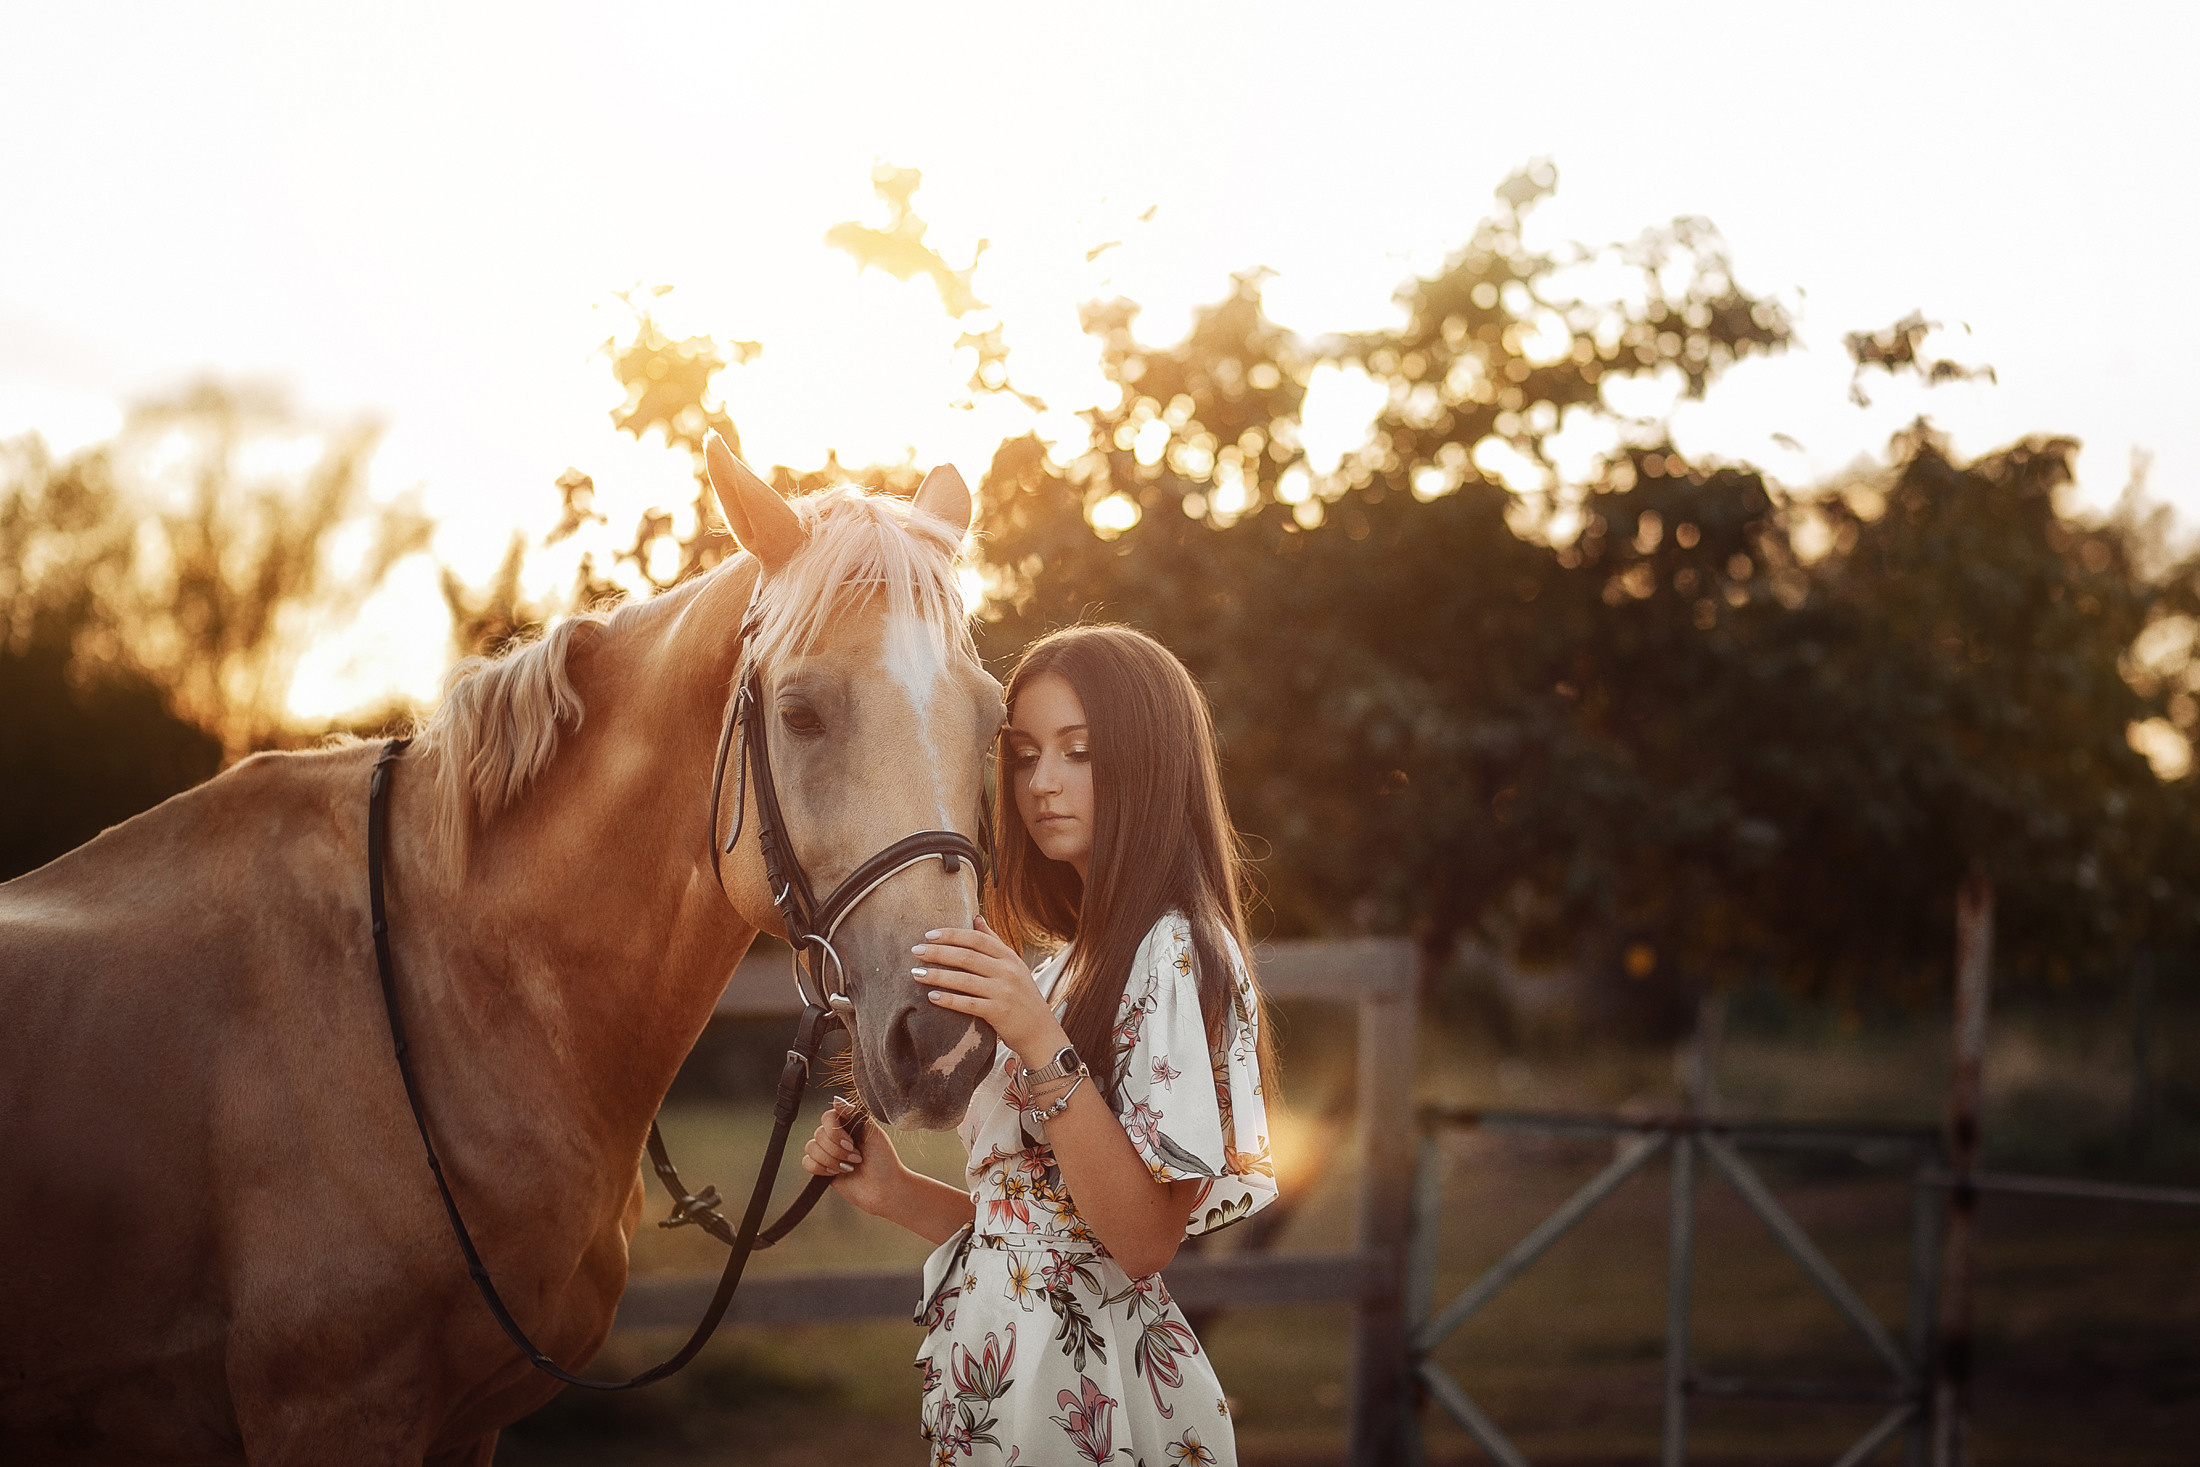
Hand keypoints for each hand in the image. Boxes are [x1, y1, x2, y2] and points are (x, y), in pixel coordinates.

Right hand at [799, 1098, 906, 1216]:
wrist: (884, 1190)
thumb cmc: (884, 1161)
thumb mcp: (873, 1133)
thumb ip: (854, 1115)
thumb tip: (836, 1099)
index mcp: (848, 1124)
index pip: (827, 1117)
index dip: (836, 1132)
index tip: (852, 1143)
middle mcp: (836, 1136)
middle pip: (818, 1133)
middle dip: (837, 1150)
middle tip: (857, 1159)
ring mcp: (828, 1152)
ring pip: (811, 1147)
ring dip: (831, 1160)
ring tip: (849, 1168)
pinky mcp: (822, 1169)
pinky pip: (806, 1162)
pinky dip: (820, 1168)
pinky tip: (836, 1173)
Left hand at [913, 916, 1069, 1067]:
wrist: (1040, 1031)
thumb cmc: (1021, 996)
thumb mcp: (1013, 965)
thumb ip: (994, 942)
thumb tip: (976, 917)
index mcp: (1009, 957)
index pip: (977, 939)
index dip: (952, 935)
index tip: (929, 934)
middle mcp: (1007, 972)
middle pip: (967, 957)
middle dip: (938, 953)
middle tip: (916, 951)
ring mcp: (1004, 992)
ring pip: (964, 980)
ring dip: (938, 976)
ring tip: (916, 974)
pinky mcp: (999, 1013)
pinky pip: (969, 1004)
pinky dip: (949, 1000)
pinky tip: (932, 997)